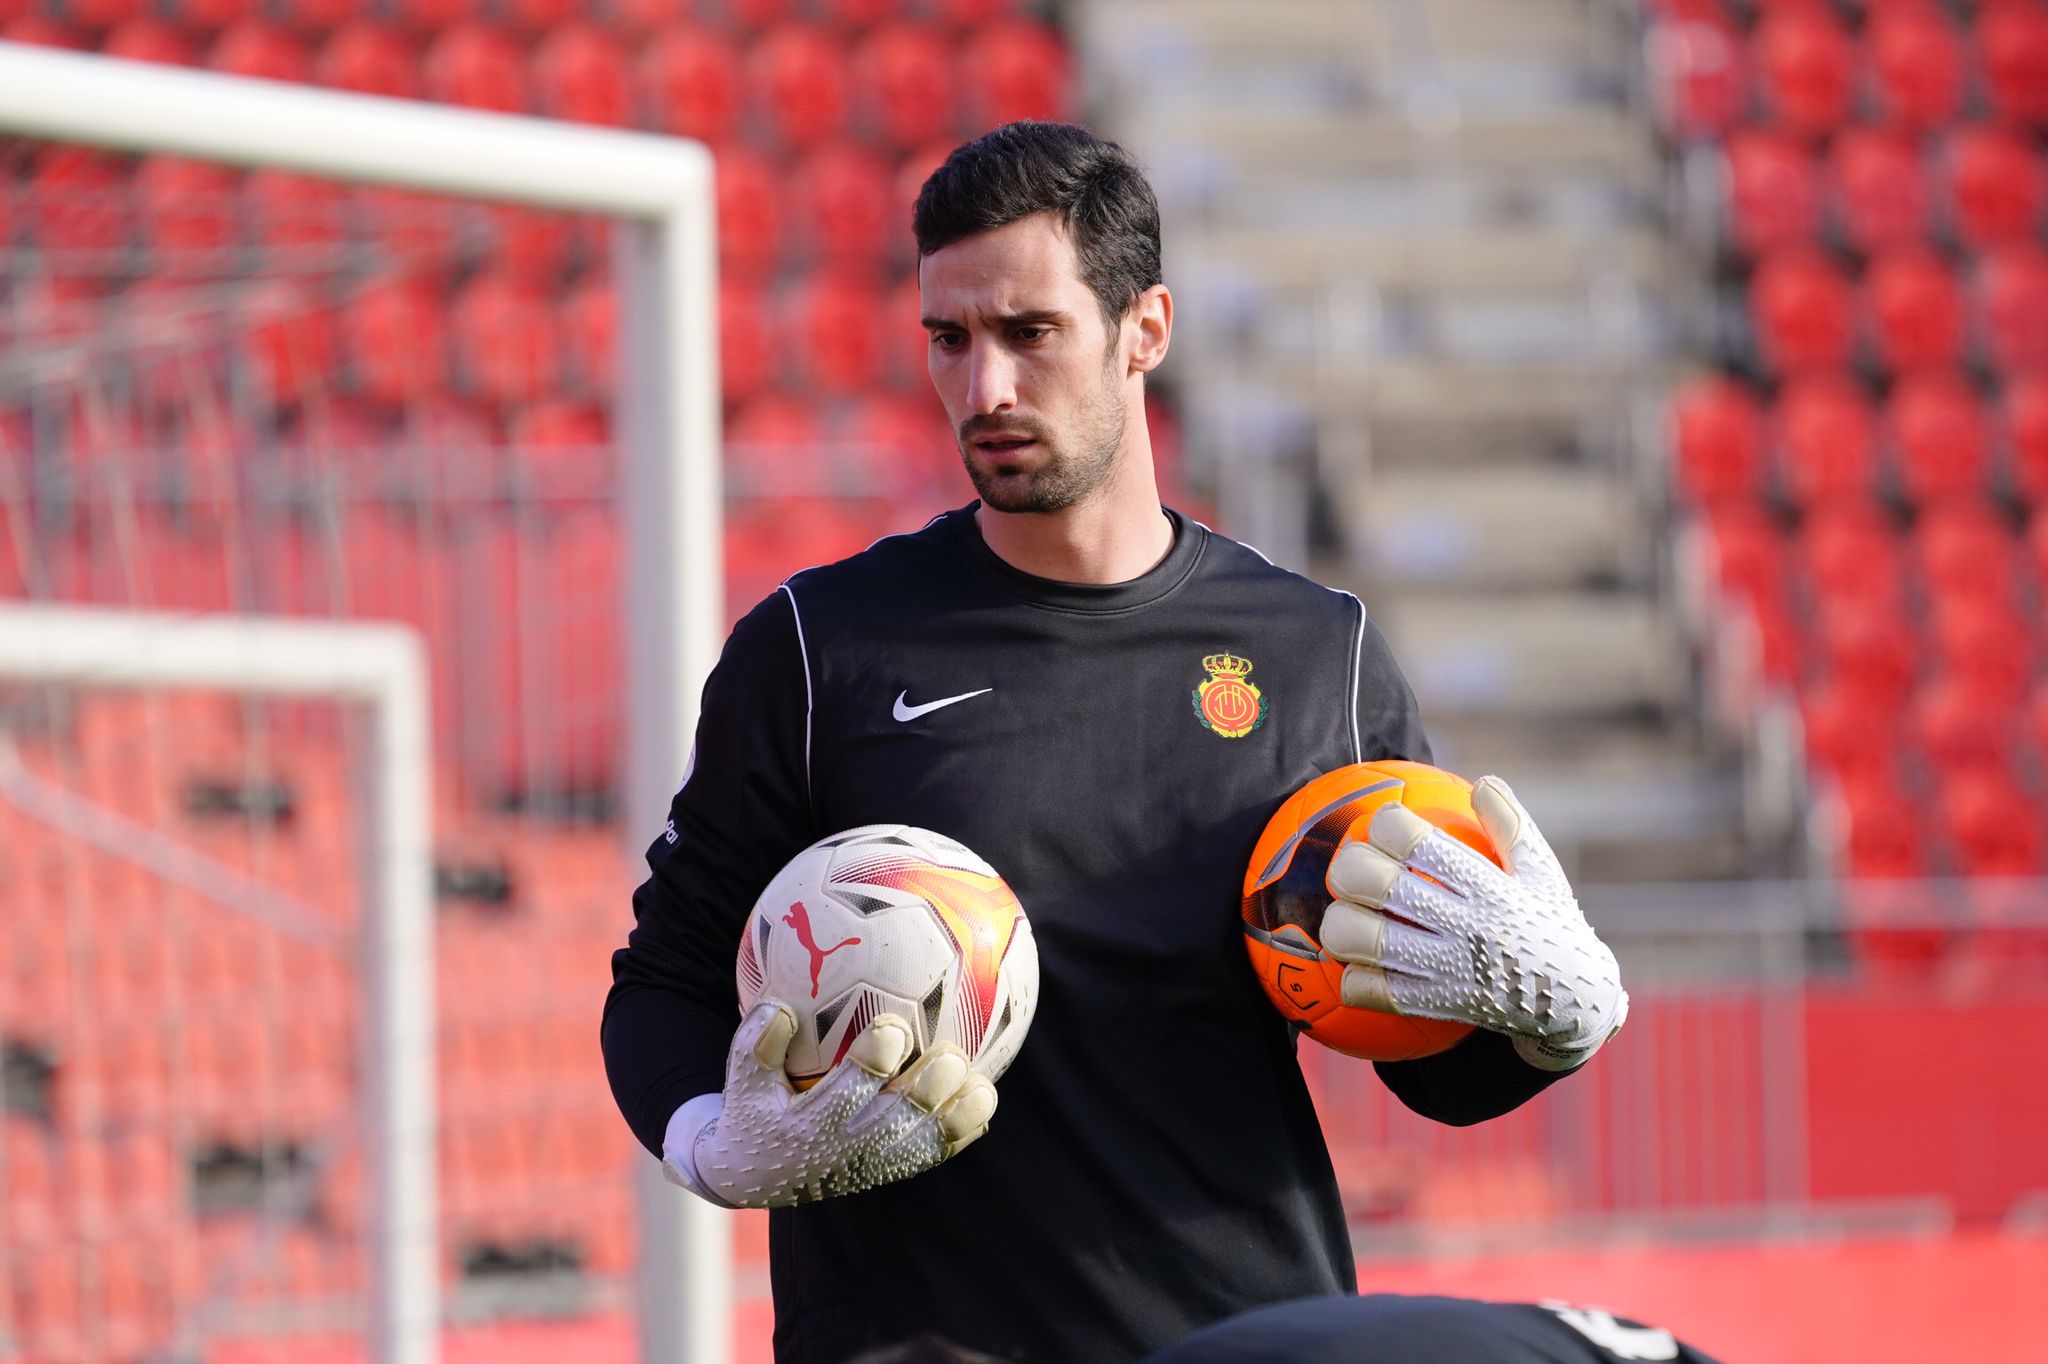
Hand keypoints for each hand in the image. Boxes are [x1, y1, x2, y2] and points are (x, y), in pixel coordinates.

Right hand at [662, 1001, 996, 1207]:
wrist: (759, 1175)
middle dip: (931, 1082)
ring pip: (928, 1139)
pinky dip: (964, 1128)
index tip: (892, 1023)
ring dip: (958, 1110)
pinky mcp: (894, 1169)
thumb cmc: (755, 1112)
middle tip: (948, 1050)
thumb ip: (756, 1043)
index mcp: (811, 1126)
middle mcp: (849, 1149)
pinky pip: (936, 1152)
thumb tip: (779, 1005)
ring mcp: (876, 1163)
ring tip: (978, 1078)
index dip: (878, 1054)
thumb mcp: (742, 1081)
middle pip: (902, 1115)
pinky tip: (982, 1096)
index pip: (853, 1087)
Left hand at [1319, 776, 1628, 1070]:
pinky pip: (1370, 991)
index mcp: (1488, 888)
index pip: (1414, 841)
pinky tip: (1359, 966)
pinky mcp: (1433, 1005)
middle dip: (1350, 867)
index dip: (1387, 824)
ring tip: (1350, 914)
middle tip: (1355, 869)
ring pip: (1360, 938)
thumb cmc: (1552, 925)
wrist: (1575, 1003)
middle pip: (1375, 883)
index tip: (1387, 825)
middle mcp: (1464, 927)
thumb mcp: (1543, 872)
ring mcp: (1446, 970)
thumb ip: (1511, 824)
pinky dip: (1353, 978)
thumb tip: (1483, 782)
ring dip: (1340, 923)